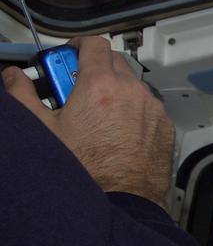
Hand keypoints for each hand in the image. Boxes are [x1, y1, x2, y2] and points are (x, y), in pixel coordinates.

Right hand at [2, 36, 175, 206]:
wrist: (121, 200)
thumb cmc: (86, 170)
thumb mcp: (43, 130)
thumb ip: (23, 96)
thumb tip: (13, 78)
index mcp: (100, 86)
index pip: (93, 45)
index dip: (78, 45)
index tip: (69, 54)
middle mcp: (132, 92)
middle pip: (114, 62)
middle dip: (94, 68)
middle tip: (74, 88)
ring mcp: (152, 109)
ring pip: (133, 86)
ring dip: (115, 90)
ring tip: (94, 115)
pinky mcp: (165, 126)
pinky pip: (148, 108)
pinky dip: (134, 110)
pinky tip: (116, 130)